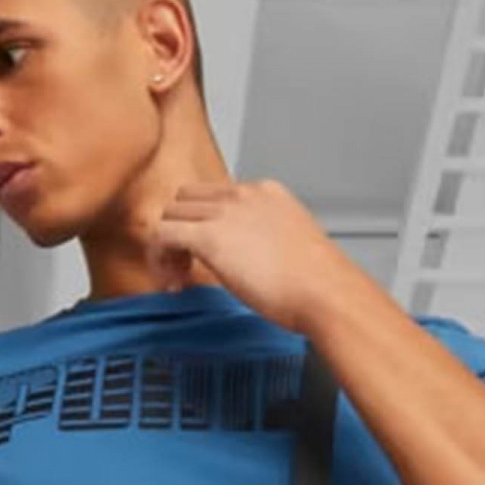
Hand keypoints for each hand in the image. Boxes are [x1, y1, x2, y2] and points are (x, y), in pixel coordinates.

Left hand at [143, 176, 352, 333]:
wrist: (324, 291)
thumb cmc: (318, 283)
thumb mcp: (295, 249)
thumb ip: (271, 245)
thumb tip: (260, 263)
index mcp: (266, 193)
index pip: (218, 196)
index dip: (206, 225)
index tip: (209, 258)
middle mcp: (243, 195)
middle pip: (188, 198)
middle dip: (181, 230)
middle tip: (187, 267)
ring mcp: (224, 212)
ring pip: (171, 212)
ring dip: (168, 245)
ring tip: (179, 277)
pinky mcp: (208, 236)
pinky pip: (163, 234)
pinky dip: (160, 257)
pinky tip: (173, 282)